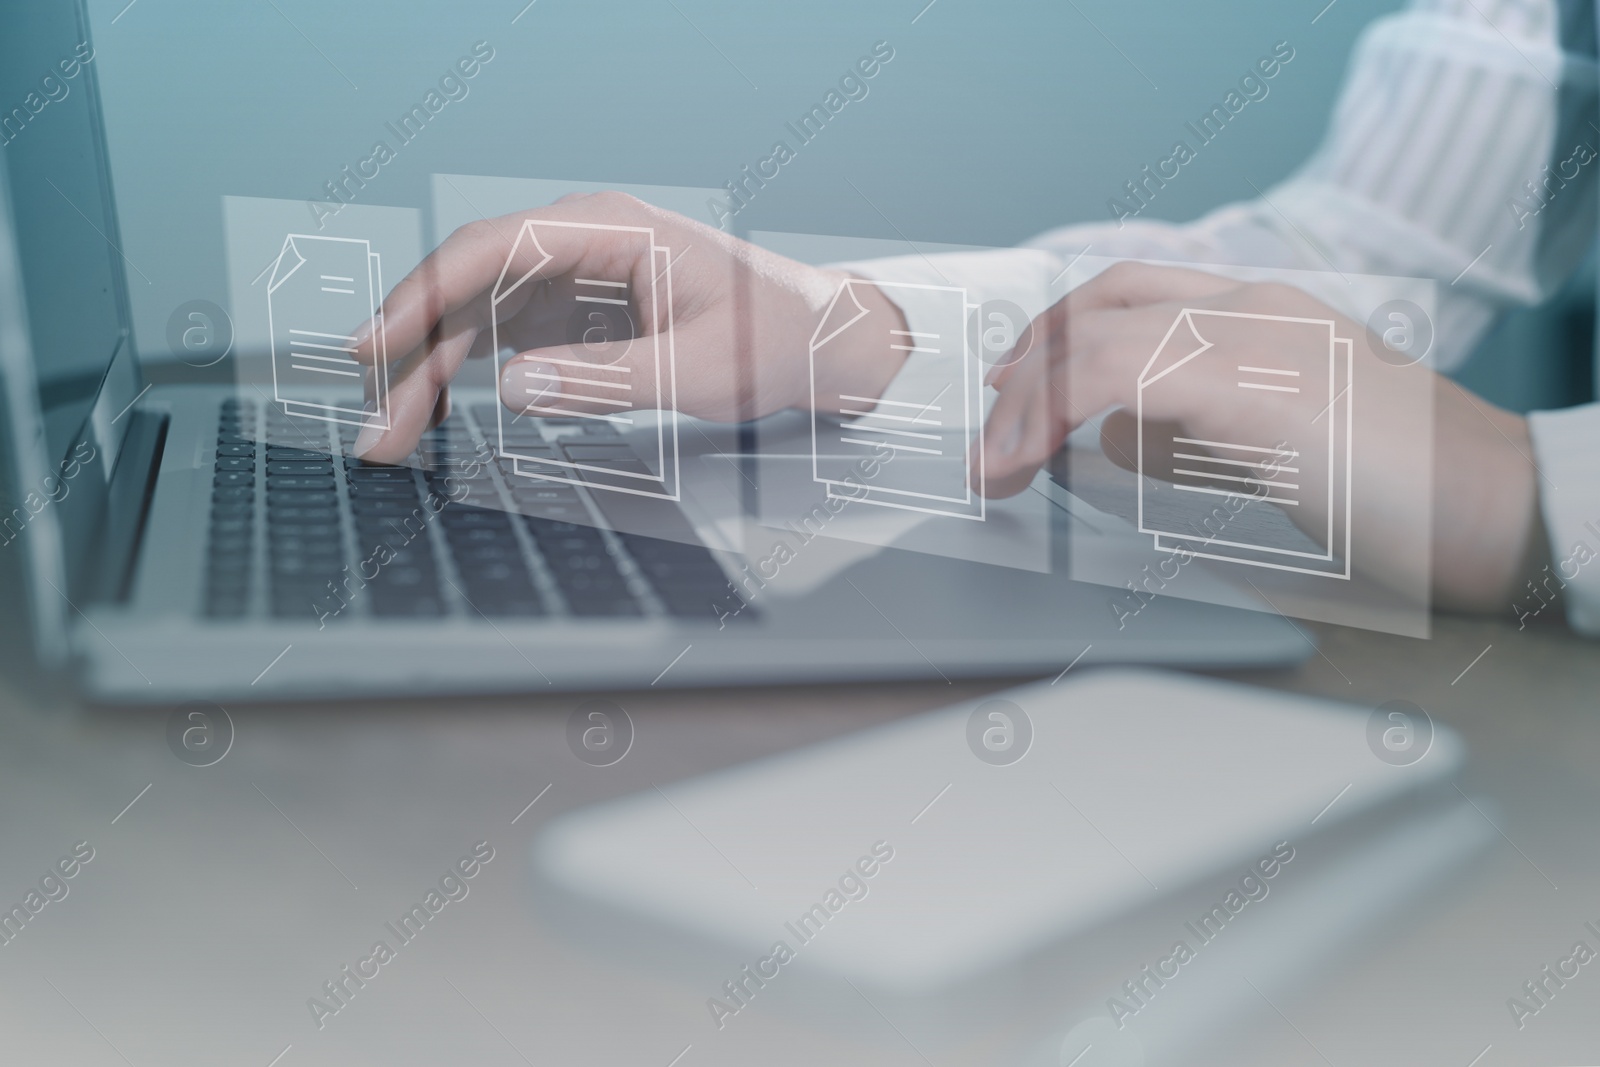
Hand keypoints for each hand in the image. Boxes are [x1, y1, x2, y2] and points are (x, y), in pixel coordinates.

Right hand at [349, 191, 908, 461]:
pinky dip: (467, 372)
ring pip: (478, 315)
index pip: (492, 250)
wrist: (823, 343)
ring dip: (432, 371)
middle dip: (415, 356)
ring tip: (396, 434)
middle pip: (471, 288)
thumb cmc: (776, 339)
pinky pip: (504, 333)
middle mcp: (583, 241)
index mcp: (610, 229)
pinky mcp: (580, 309)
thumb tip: (515, 388)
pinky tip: (438, 408)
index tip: (376, 346)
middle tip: (379, 430)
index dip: (423, 296)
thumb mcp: (699, 370)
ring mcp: (577, 275)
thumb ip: (606, 380)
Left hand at [979, 262, 1546, 609]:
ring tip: (995, 465)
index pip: (1129, 292)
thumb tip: (1100, 442)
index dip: (1054, 333)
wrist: (1502, 509)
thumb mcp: (1272, 449)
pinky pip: (1116, 375)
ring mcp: (1255, 334)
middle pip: (1099, 302)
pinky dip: (1052, 416)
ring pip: (1094, 336)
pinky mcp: (1253, 383)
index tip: (1010, 389)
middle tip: (989, 436)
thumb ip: (1188, 436)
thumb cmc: (1401, 493)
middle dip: (1026, 367)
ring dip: (1025, 404)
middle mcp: (1253, 305)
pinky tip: (1031, 459)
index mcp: (1263, 312)